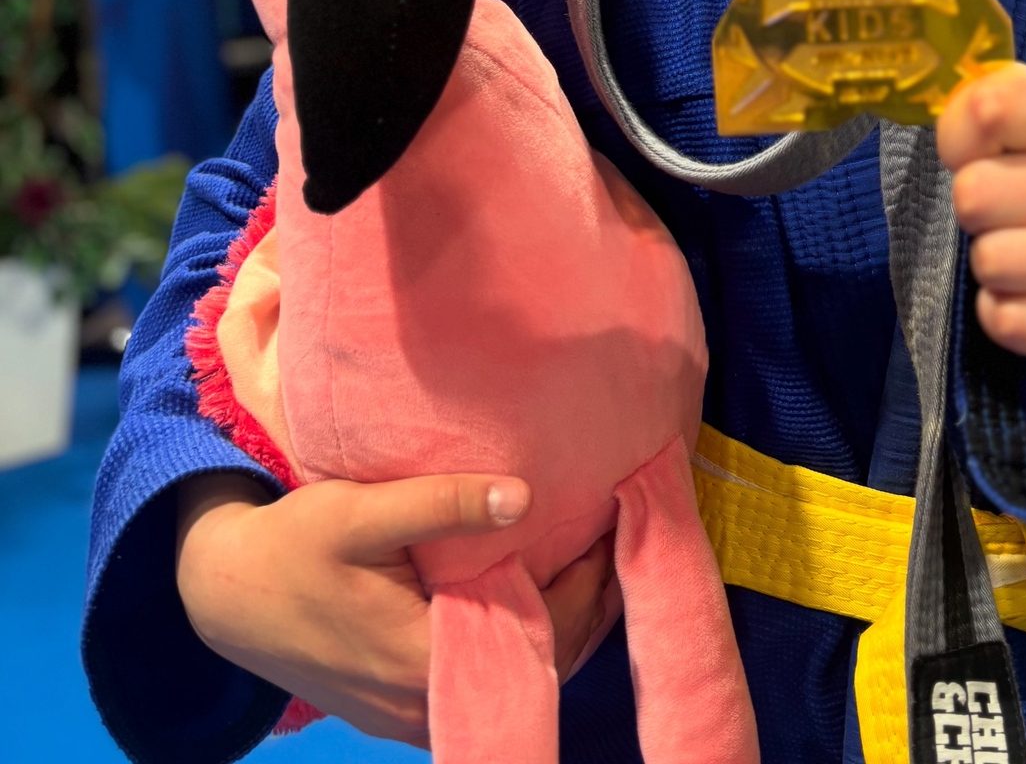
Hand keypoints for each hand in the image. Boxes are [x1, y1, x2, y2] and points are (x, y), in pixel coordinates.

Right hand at [176, 472, 615, 747]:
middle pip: (539, 670)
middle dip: (586, 609)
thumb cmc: (293, 546)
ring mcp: (409, 715)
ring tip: (590, 562)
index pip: (540, 639)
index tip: (614, 530)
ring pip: (515, 683)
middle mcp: (422, 704)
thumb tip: (523, 496)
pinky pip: (483, 684)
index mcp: (421, 660)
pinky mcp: (400, 708)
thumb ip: (440, 504)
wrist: (223, 595)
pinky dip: (521, 645)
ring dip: (559, 630)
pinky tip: (537, 592)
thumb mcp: (360, 511)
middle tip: (616, 543)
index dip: (587, 588)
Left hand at [941, 64, 1025, 365]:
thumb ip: (986, 100)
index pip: (988, 110)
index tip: (986, 154)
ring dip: (991, 264)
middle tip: (1011, 213)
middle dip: (975, 208)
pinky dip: (1004, 314)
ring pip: (991, 262)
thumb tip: (950, 115)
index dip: (960, 138)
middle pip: (976, 192)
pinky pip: (1009, 322)